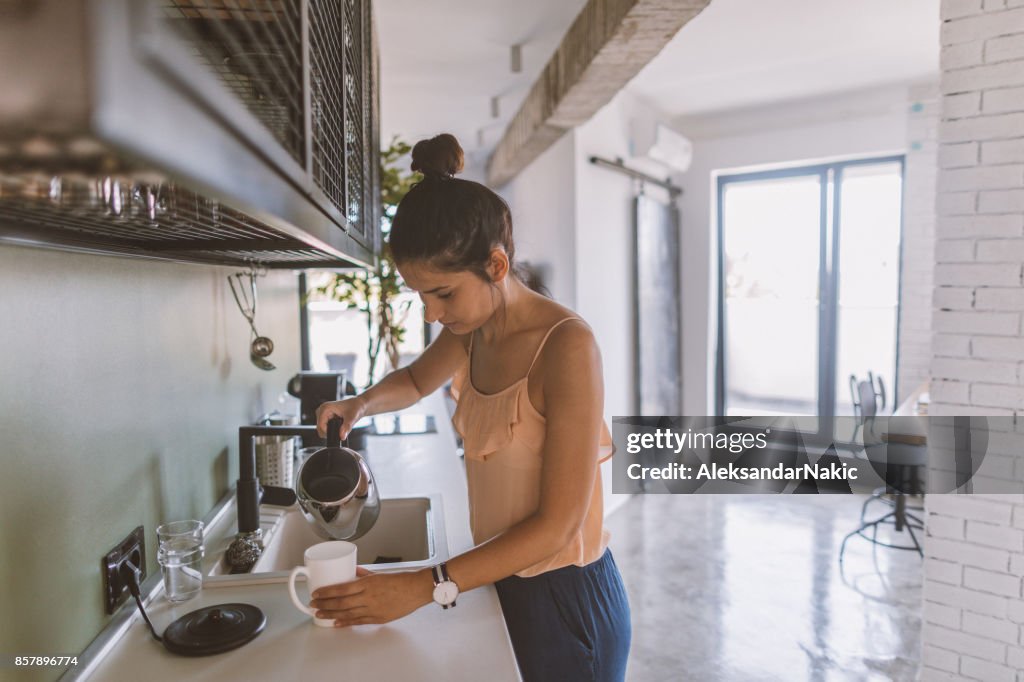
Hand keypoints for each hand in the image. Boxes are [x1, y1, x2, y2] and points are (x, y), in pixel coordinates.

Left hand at [310, 567, 433, 626]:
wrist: (417, 590)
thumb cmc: (401, 580)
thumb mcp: (380, 573)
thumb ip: (364, 574)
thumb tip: (353, 571)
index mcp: (368, 583)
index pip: (341, 589)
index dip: (326, 592)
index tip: (316, 593)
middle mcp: (368, 597)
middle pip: (340, 603)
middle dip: (324, 604)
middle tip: (314, 605)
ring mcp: (373, 609)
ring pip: (347, 613)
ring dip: (331, 614)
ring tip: (320, 614)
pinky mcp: (378, 618)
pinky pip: (358, 621)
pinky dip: (346, 623)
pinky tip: (337, 623)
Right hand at [315, 396, 367, 440]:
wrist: (358, 405)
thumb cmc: (355, 408)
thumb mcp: (352, 417)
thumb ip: (347, 427)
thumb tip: (342, 437)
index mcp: (325, 408)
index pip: (321, 426)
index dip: (329, 433)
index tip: (339, 434)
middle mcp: (321, 410)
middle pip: (320, 429)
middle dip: (330, 432)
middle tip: (342, 430)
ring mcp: (321, 414)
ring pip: (321, 430)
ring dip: (331, 431)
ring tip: (341, 426)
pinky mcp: (324, 417)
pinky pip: (324, 429)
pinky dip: (331, 430)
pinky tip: (339, 426)